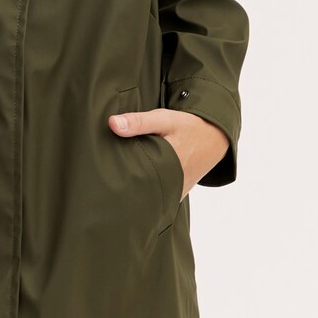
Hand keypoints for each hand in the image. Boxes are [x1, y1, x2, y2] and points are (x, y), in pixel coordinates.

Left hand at [107, 106, 229, 199]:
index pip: (137, 183)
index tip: (102, 183)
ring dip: (139, 193)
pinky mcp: (180, 192)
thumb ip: (139, 122)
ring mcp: (178, 191)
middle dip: (125, 191)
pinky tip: (136, 189)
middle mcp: (174, 185)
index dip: (119, 185)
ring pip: (153, 198)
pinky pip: (162, 197)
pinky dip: (151, 193)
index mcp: (168, 167)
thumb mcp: (164, 119)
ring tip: (117, 191)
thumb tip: (112, 123)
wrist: (215, 136)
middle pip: (143, 194)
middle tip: (105, 188)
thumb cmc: (188, 126)